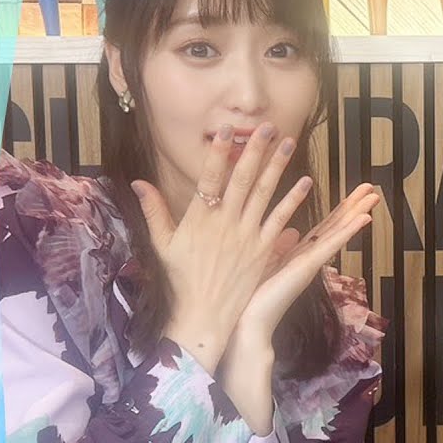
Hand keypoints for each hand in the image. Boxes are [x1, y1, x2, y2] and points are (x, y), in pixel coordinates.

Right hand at [132, 122, 311, 373]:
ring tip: (288, 142)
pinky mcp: (263, 251)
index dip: (218, 153)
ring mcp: (247, 236)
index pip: (210, 177)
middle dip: (255, 150)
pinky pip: (280, 220)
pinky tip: (304, 182)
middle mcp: (225, 223)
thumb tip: (138, 182)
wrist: (204, 316)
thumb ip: (154, 211)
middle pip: (242, 179)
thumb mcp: (162, 244)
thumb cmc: (181, 280)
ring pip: (264, 193)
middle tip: (267, 126)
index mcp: (199, 218)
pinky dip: (293, 200)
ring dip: (277, 166)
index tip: (226, 130)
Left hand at [219, 183, 378, 434]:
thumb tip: (291, 230)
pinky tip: (364, 219)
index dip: (340, 210)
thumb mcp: (264, 261)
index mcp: (298, 256)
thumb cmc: (249, 296)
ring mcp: (310, 264)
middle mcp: (308, 259)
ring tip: (375, 196)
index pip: (324, 227)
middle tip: (372, 187)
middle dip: (353, 206)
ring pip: (337, 233)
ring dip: (357, 214)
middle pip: (335, 227)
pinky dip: (348, 231)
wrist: (246, 324)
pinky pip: (330, 246)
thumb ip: (278, 245)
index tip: (354, 193)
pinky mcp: (307, 268)